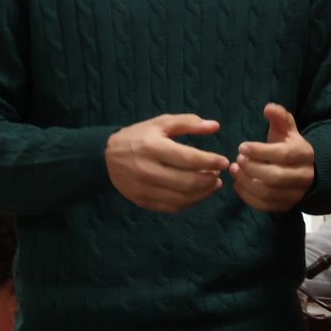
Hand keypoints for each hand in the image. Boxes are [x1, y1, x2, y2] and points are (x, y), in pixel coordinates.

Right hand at [105, 114, 227, 212]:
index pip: (189, 159)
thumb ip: (188, 123)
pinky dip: (189, 202)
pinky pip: (172, 207)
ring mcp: (144, 189)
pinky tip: (197, 193)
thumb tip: (215, 126)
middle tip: (218, 175)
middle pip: (188, 182)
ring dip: (203, 193)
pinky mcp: (143, 201)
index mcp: (153, 147)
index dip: (210, 161)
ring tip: (212, 184)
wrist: (106, 157)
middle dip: (209, 180)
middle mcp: (148, 170)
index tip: (224, 162)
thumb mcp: (160, 123)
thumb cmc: (138, 136)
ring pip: (182, 198)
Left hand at [229, 103, 314, 212]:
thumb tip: (268, 107)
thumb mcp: (287, 129)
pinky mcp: (286, 206)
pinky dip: (247, 196)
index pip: (282, 154)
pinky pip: (265, 206)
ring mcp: (295, 194)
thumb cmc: (289, 145)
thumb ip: (279, 117)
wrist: (304, 170)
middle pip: (275, 177)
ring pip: (268, 193)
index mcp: (304, 154)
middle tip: (237, 160)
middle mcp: (303, 176)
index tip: (241, 147)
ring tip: (234, 170)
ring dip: (247, 182)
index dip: (260, 151)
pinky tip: (238, 184)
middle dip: (252, 168)